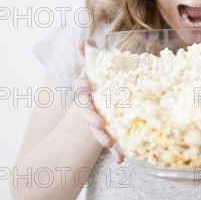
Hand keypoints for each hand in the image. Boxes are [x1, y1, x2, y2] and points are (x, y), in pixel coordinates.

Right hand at [72, 38, 123, 163]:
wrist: (101, 101)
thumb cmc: (99, 81)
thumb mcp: (96, 67)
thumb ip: (90, 54)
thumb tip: (85, 41)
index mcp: (87, 89)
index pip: (80, 86)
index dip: (82, 86)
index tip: (87, 86)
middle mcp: (89, 105)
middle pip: (87, 111)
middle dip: (92, 117)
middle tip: (98, 122)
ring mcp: (97, 119)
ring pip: (97, 129)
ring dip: (102, 136)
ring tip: (110, 143)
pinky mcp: (107, 131)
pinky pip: (111, 140)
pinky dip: (115, 150)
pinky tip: (120, 158)